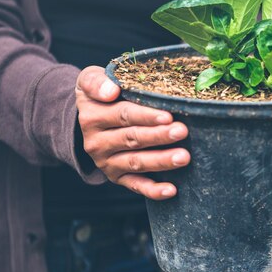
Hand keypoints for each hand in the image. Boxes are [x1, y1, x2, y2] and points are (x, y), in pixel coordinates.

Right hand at [75, 66, 189, 199]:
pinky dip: (153, 190)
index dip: (145, 116)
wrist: (87, 120)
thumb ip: (96, 82)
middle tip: (182, 132)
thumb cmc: (100, 95)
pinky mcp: (117, 177)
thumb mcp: (89, 80)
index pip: (123, 116)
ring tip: (183, 157)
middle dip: (159, 136)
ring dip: (161, 161)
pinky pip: (135, 186)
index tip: (167, 116)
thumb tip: (110, 91)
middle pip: (132, 139)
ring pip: (136, 162)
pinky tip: (171, 190)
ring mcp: (107, 162)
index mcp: (92, 117)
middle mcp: (97, 142)